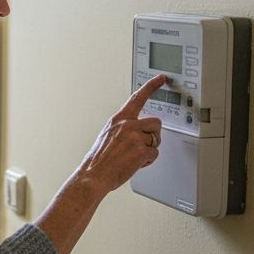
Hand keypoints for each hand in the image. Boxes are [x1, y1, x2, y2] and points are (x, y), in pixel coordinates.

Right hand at [75, 74, 166, 193]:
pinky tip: (135, 164)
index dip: (151, 86)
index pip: (137, 98)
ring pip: (156, 139)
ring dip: (149, 149)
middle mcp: (128, 125)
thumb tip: (134, 133)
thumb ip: (121, 130)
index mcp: (118, 120)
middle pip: (155, 122)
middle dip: (153, 134)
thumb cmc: (98, 160)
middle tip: (142, 145)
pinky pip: (154, 154)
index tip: (161, 78)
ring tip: (134, 156)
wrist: (93, 175)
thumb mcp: (106, 136)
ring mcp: (135, 138)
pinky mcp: (141, 151)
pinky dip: (147, 161)